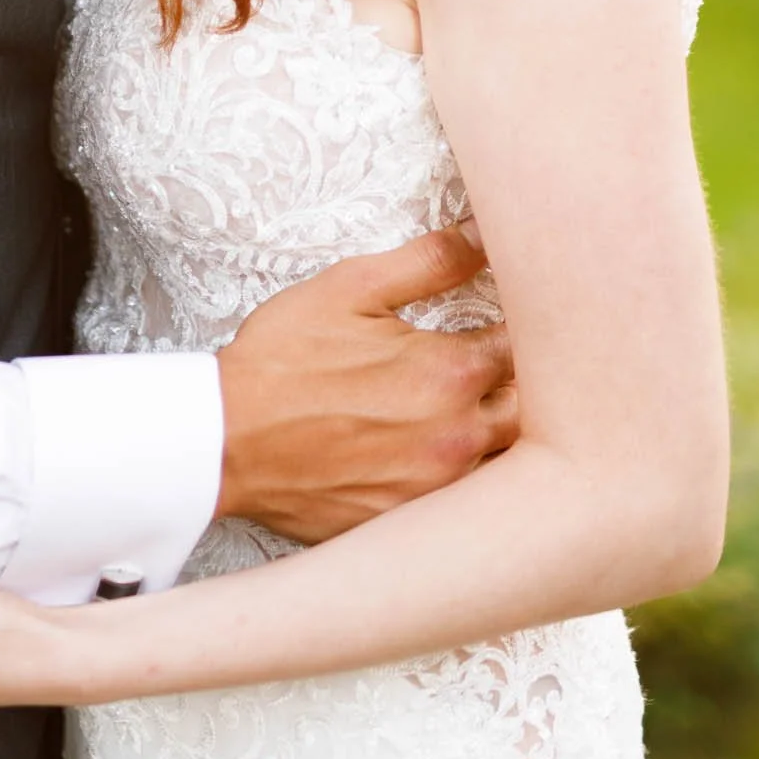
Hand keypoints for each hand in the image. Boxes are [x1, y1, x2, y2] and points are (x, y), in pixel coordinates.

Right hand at [216, 224, 516, 542]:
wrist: (225, 439)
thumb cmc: (284, 359)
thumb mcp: (352, 288)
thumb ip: (431, 260)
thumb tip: (487, 234)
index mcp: (450, 372)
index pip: (529, 347)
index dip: (532, 328)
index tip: (524, 315)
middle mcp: (458, 438)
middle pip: (533, 411)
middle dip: (528, 383)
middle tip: (504, 361)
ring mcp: (438, 490)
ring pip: (509, 464)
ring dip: (503, 434)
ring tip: (476, 408)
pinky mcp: (412, 524)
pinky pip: (467, 507)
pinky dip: (468, 480)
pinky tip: (439, 456)